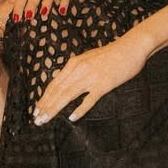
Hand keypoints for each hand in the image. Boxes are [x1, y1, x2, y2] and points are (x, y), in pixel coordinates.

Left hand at [33, 32, 148, 123]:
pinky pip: (89, 99)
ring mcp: (91, 77)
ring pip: (67, 95)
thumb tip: (65, 81)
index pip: (54, 84)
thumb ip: (76, 69)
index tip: (36, 110)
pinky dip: (80, 109)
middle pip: (57, 91)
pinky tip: (72, 118)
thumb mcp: (88, 58)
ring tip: (45, 120)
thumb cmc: (111, 54)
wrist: (130, 48)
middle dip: (45, 106)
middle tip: (37, 120)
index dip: (44, 98)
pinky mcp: (104, 84)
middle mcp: (79, 70)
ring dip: (54, 109)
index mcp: (73, 63)